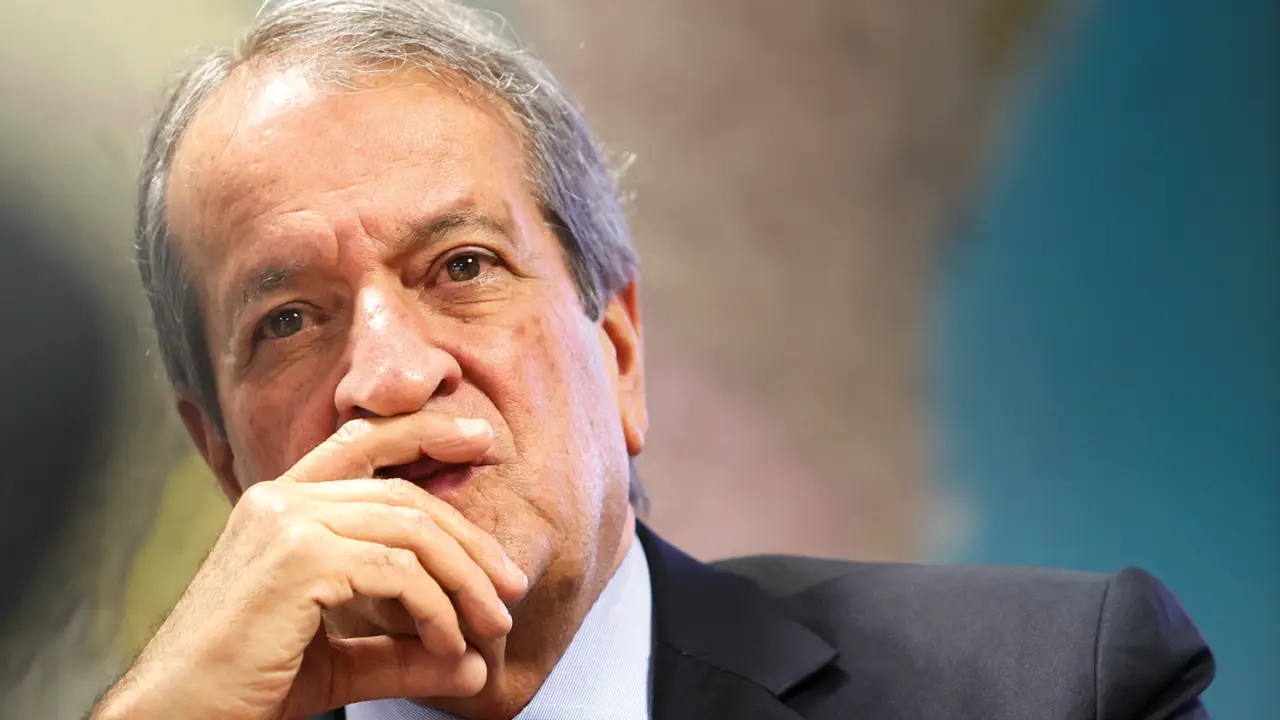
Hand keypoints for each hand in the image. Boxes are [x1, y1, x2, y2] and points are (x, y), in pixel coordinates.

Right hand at [92, 412, 528, 719]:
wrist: (177, 717)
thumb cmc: (246, 688)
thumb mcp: (338, 661)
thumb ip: (401, 650)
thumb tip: (475, 662)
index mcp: (280, 505)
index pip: (362, 441)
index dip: (427, 432)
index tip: (482, 439)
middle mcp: (281, 499)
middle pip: (405, 497)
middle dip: (470, 541)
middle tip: (512, 587)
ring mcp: (287, 521)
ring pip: (411, 531)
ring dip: (465, 580)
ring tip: (493, 625)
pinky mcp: (298, 558)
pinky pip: (398, 571)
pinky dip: (436, 609)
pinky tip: (449, 645)